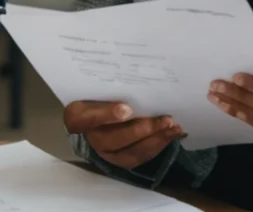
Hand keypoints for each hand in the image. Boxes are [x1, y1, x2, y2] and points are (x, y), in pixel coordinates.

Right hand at [63, 101, 183, 169]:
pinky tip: (171, 135)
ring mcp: (108, 154)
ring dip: (156, 140)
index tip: (127, 108)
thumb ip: (107, 94)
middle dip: (143, 130)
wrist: (91, 119)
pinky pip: (141, 156)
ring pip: (132, 152)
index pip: (91, 118)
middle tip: (166, 120)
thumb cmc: (94, 100)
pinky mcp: (122, 160)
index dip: (108, 115)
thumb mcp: (94, 91)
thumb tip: (128, 101)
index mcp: (78, 118)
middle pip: (116, 139)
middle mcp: (92, 140)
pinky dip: (158, 146)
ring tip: (174, 128)